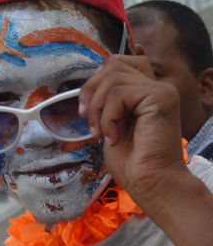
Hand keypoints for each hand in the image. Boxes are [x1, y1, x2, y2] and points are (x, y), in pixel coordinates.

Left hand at [79, 55, 185, 210]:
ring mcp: (160, 89)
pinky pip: (119, 94)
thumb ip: (106, 99)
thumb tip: (87, 86)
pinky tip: (114, 137)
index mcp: (144, 89)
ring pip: (112, 77)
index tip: (85, 109)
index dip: (94, 81)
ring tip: (101, 133)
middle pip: (111, 64)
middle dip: (90, 92)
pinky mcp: (161, 97)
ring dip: (97, 108)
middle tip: (88, 120)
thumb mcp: (110, 122)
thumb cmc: (131, 160)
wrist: (150, 183)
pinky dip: (108, 117)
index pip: (115, 62)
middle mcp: (155, 85)